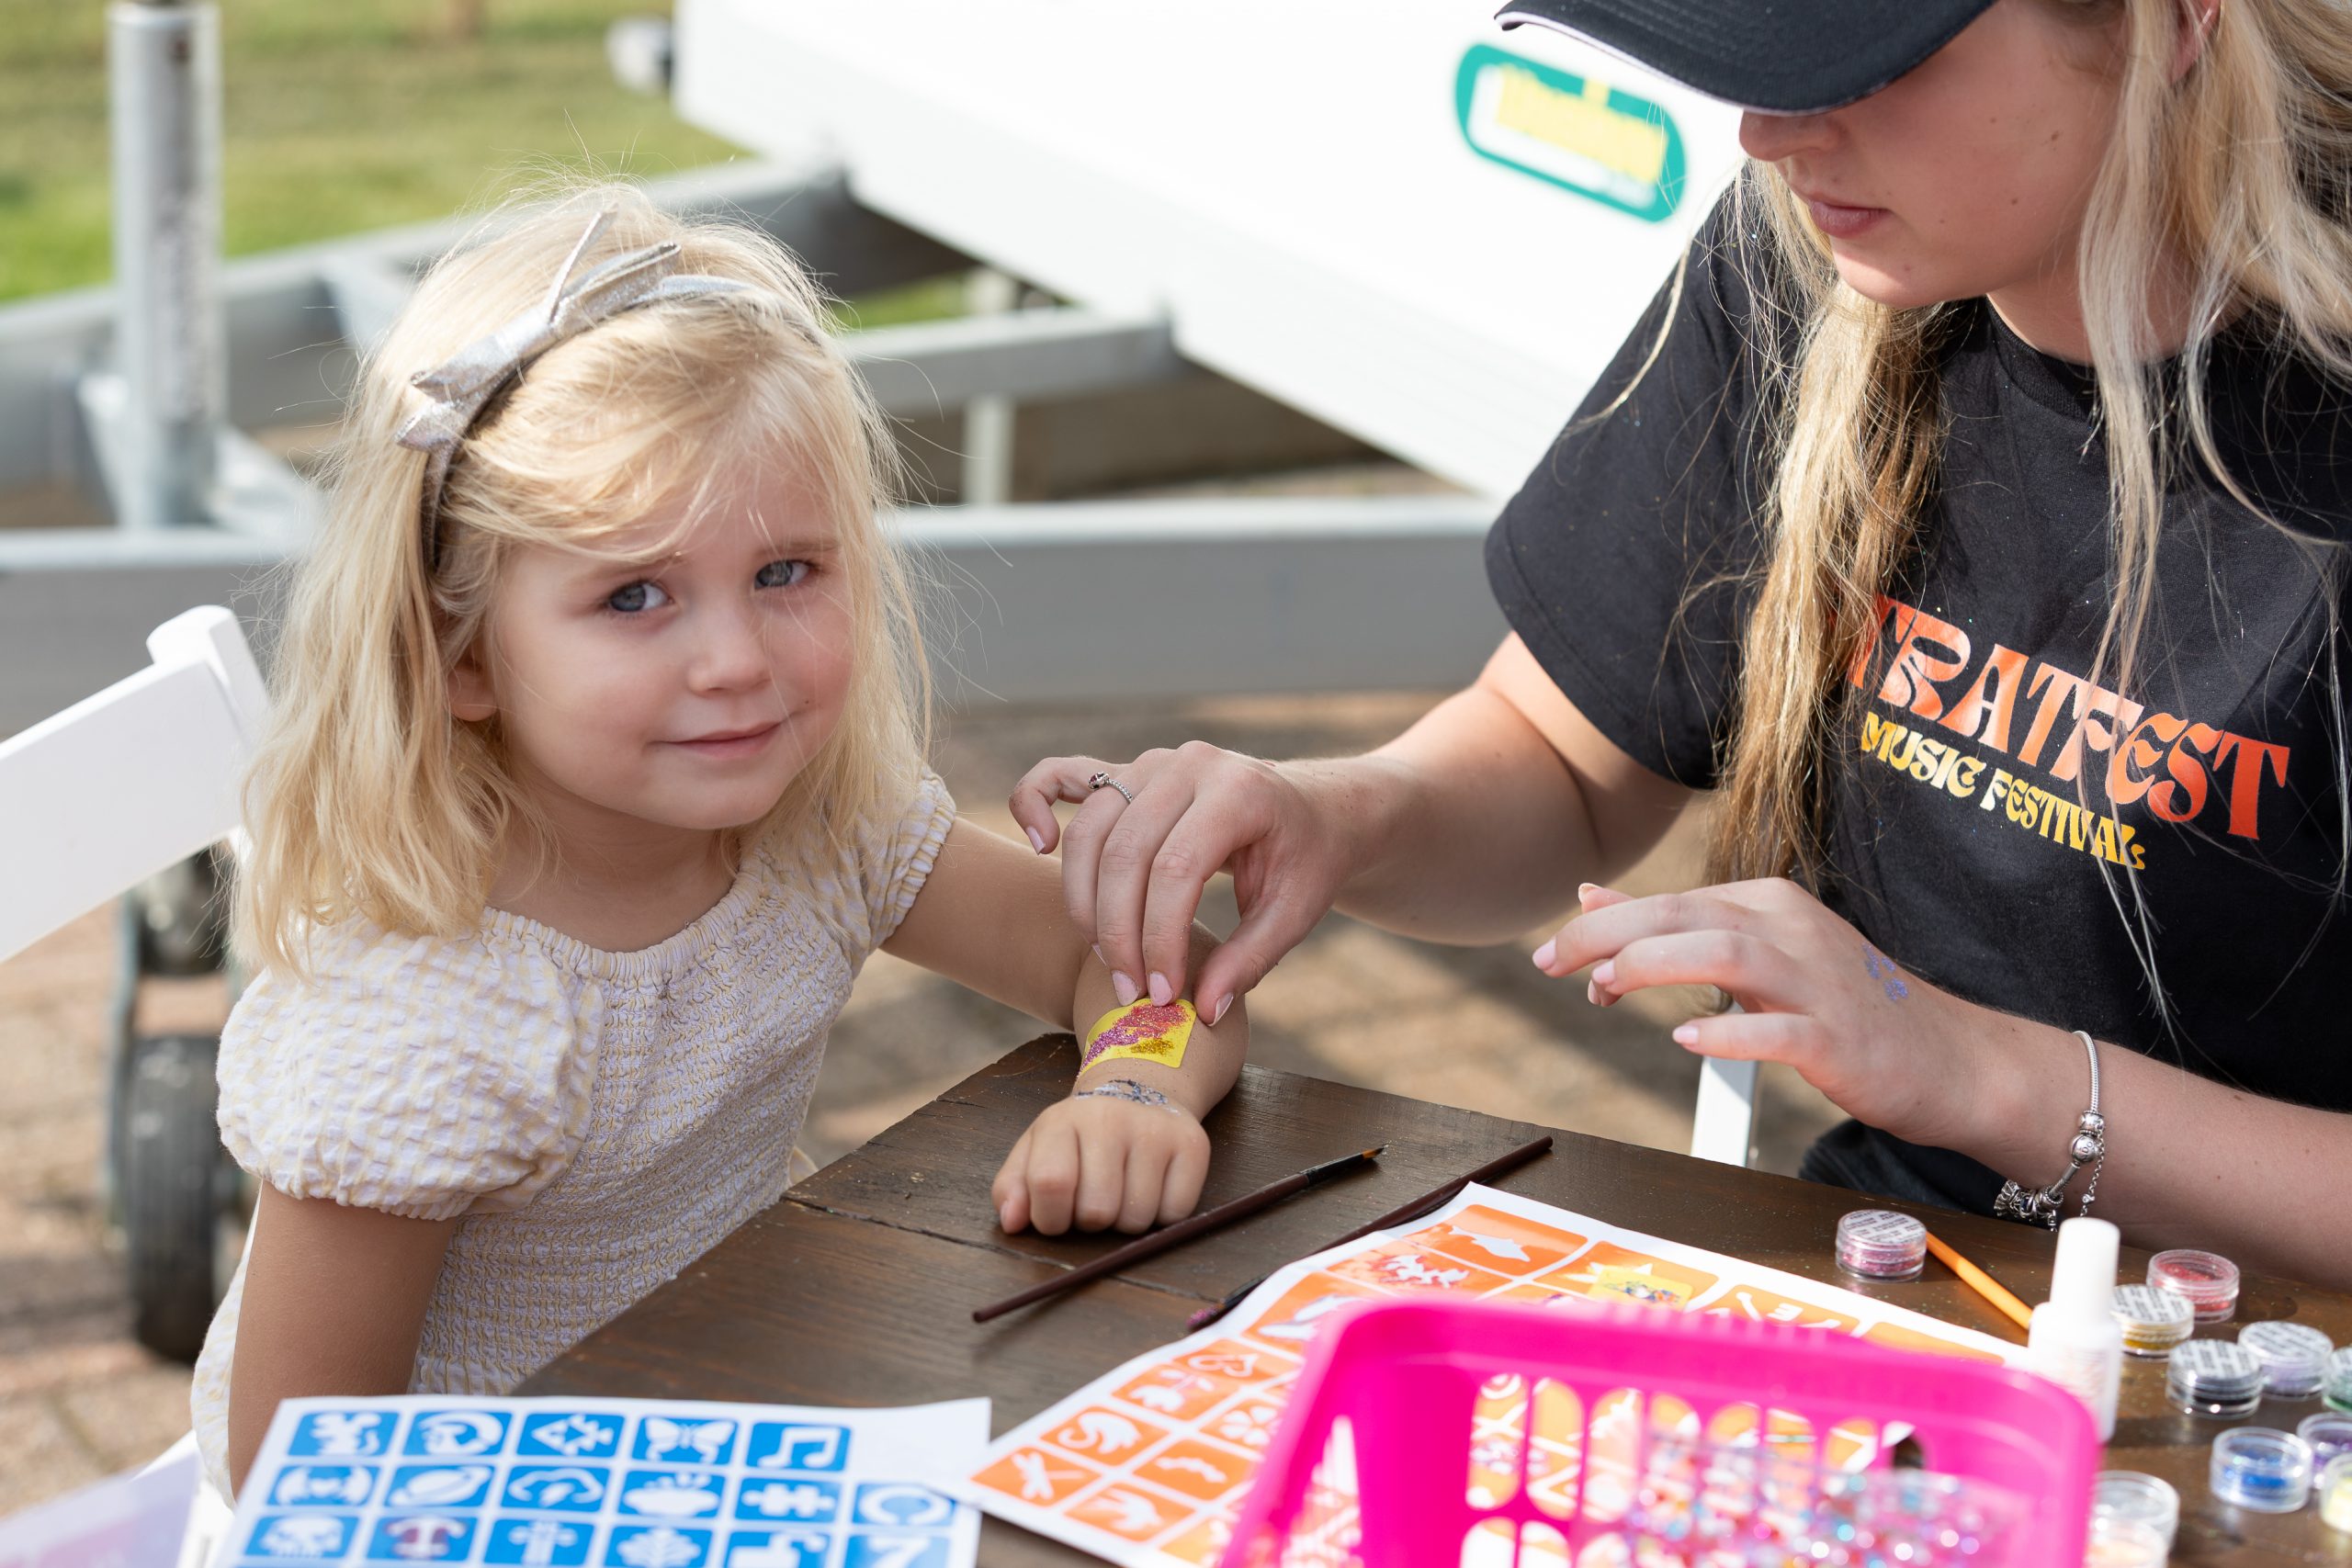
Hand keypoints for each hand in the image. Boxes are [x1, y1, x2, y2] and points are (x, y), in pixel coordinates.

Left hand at [991, 1093, 1211, 1235]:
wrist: (1140, 1087)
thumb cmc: (1081, 1133)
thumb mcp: (1036, 1149)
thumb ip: (1012, 1187)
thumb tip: (1013, 1222)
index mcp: (1063, 1121)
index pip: (1050, 1183)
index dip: (1050, 1218)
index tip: (1056, 1215)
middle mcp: (1111, 1119)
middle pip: (1097, 1211)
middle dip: (1091, 1221)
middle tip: (1094, 1197)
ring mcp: (1155, 1131)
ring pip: (1136, 1220)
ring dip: (1126, 1221)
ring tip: (1123, 1190)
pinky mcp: (1193, 1145)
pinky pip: (1175, 1214)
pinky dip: (1162, 1214)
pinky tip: (1153, 1187)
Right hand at [1008, 745, 1350, 1022]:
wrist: (1311, 809)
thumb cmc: (1304, 861)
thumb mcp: (1295, 913)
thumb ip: (1249, 960)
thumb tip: (1202, 1010)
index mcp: (1238, 792)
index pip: (1177, 869)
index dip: (1159, 938)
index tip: (1161, 994)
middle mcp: (1188, 766)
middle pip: (1125, 853)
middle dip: (1118, 932)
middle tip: (1130, 990)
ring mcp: (1150, 762)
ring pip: (1089, 831)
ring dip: (1084, 901)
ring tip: (1107, 956)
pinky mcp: (1125, 770)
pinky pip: (1060, 775)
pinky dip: (1034, 803)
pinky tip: (1037, 845)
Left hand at [1534, 878, 1992, 1148]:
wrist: (1955, 1059)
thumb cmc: (1847, 1008)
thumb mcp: (1759, 954)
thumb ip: (1677, 929)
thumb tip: (1591, 898)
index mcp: (1770, 904)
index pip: (1671, 902)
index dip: (1604, 928)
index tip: (1556, 960)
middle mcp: (1793, 930)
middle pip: (1685, 915)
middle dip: (1605, 935)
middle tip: (1548, 963)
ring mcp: (1820, 984)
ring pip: (1727, 954)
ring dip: (1653, 966)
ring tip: (1604, 989)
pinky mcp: (1842, 1040)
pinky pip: (1780, 1031)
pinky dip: (1730, 1035)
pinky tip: (1686, 1040)